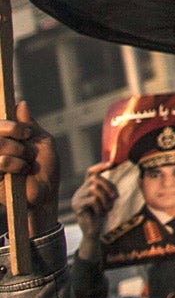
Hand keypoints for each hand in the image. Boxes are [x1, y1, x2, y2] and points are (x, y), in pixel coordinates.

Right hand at [0, 102, 59, 234]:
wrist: (45, 193)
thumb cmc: (45, 168)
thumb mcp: (42, 142)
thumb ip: (29, 125)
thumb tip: (20, 103)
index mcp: (7, 139)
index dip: (10, 124)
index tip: (26, 133)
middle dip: (15, 135)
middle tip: (28, 146)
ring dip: (18, 151)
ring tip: (27, 162)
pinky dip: (14, 164)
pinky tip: (22, 171)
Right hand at [71, 163, 116, 240]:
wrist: (94, 229)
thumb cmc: (103, 213)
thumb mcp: (107, 197)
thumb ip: (108, 187)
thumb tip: (116, 173)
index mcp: (87, 187)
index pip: (90, 172)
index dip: (100, 166)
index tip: (112, 163)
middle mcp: (80, 190)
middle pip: (95, 178)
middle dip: (108, 186)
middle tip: (115, 197)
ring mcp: (77, 197)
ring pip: (94, 188)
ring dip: (105, 198)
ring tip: (108, 207)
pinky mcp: (76, 205)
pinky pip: (92, 200)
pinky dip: (100, 206)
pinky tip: (101, 213)